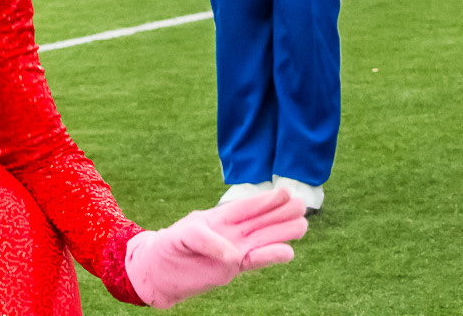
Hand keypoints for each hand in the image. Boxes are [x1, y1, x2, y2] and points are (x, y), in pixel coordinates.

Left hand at [124, 187, 307, 308]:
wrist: (160, 270)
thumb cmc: (171, 245)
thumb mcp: (184, 234)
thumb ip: (207, 240)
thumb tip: (235, 255)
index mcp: (220, 217)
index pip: (246, 207)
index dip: (265, 200)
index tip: (284, 192)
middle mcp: (231, 232)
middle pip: (261, 221)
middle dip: (280, 213)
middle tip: (302, 204)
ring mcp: (235, 249)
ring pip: (263, 240)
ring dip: (281, 233)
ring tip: (302, 225)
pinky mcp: (234, 268)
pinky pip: (256, 261)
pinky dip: (271, 257)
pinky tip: (288, 251)